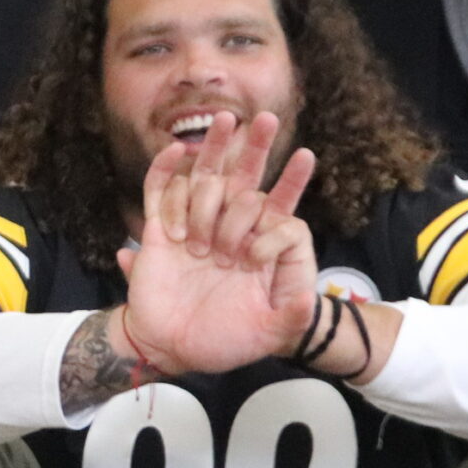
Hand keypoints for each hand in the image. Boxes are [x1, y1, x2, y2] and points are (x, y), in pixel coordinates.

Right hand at [114, 111, 320, 377]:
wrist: (173, 349)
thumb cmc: (222, 342)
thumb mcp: (265, 334)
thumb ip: (290, 317)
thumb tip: (309, 301)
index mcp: (255, 248)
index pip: (278, 207)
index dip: (292, 182)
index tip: (306, 156)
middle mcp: (225, 231)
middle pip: (241, 181)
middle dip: (254, 150)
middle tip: (265, 119)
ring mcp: (191, 229)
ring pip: (202, 180)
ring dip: (213, 151)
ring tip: (224, 120)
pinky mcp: (158, 233)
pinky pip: (157, 194)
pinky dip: (163, 171)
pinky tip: (174, 151)